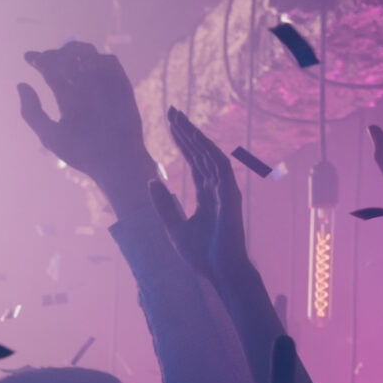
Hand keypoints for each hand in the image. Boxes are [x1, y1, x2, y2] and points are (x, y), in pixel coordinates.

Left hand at [17, 40, 154, 196]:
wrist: (116, 161)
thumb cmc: (82, 153)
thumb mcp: (50, 134)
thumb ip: (32, 112)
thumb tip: (20, 84)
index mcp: (67, 99)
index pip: (51, 72)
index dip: (39, 60)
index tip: (28, 57)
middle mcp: (84, 88)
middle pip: (66, 58)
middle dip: (54, 54)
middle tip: (46, 60)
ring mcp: (102, 84)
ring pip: (87, 53)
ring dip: (73, 51)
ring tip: (63, 62)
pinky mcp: (121, 83)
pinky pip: (109, 60)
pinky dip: (96, 59)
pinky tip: (83, 68)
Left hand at [148, 106, 251, 288]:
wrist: (221, 272)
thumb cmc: (202, 255)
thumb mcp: (174, 228)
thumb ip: (163, 205)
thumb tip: (151, 180)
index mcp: (206, 194)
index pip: (193, 160)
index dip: (182, 142)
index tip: (170, 124)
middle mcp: (217, 188)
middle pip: (200, 152)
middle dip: (186, 131)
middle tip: (172, 110)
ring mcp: (225, 190)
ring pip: (208, 154)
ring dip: (194, 136)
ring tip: (178, 118)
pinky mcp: (230, 195)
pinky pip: (219, 167)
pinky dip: (208, 151)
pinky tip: (195, 137)